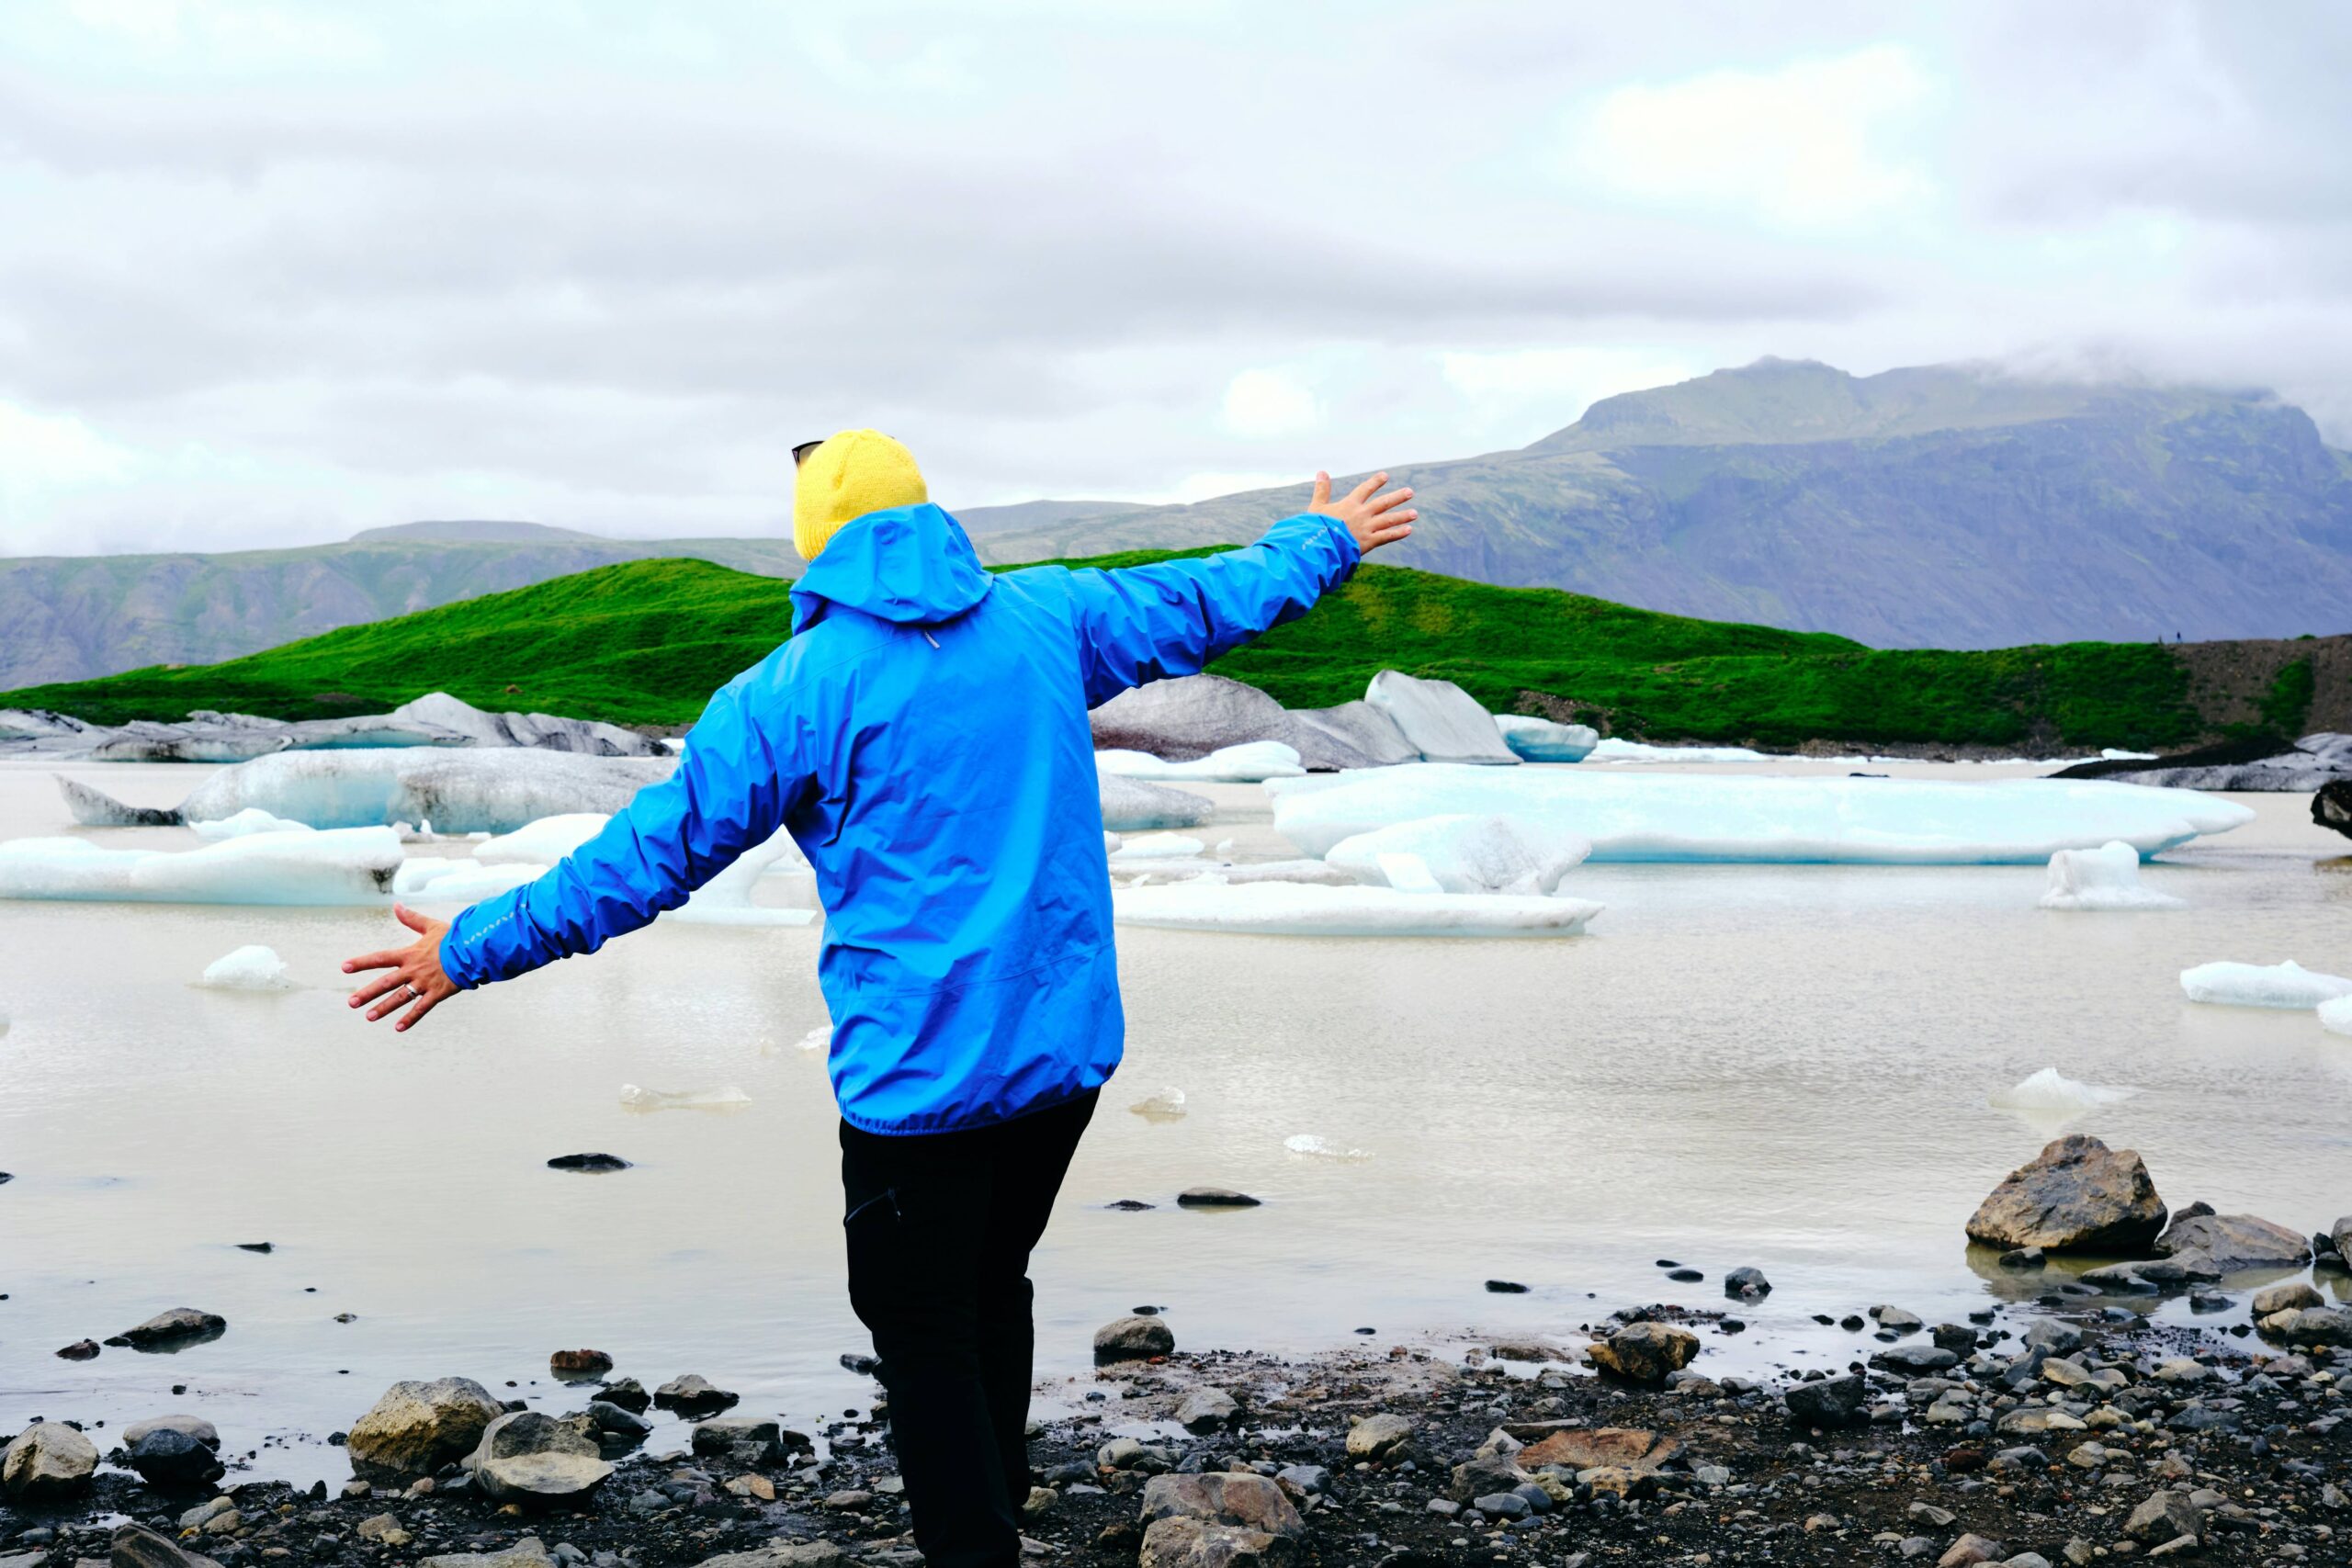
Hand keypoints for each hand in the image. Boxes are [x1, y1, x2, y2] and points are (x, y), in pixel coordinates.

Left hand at [343, 902, 459, 1031]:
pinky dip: (410, 1018)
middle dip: (367, 993)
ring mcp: (424, 983)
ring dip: (383, 1008)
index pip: (380, 958)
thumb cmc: (454, 937)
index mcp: (409, 954)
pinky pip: (421, 1008)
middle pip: (385, 983)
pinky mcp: (437, 993)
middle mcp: (413, 970)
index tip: (344, 967)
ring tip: (369, 1016)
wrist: (474, 949)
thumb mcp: (431, 926)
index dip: (361, 962)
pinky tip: (398, 1028)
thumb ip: (412, 919)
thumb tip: (396, 905)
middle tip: (351, 1002)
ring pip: (399, 998)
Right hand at [1307, 470, 1415, 555]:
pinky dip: (1398, 533)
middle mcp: (1362, 514)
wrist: (1321, 545)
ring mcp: (1367, 528)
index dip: (1375, 482)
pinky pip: (1387, 536)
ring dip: (1402, 516)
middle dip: (1397, 497)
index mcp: (1349, 504)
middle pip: (1383, 503)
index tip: (1385, 476)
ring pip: (1389, 520)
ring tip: (1415, 513)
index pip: (1365, 489)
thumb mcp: (1317, 506)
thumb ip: (1322, 489)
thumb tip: (1321, 471)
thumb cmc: (1316, 527)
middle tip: (1410, 492)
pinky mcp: (1369, 542)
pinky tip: (1409, 530)